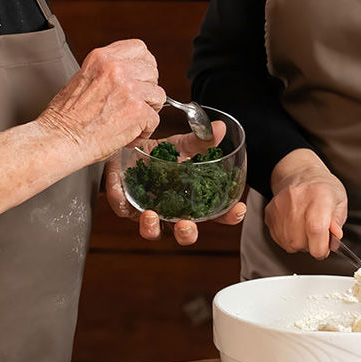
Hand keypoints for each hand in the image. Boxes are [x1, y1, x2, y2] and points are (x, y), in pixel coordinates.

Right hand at [37, 40, 162, 164]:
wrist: (59, 140)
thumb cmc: (64, 118)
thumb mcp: (82, 79)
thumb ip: (106, 73)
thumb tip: (128, 77)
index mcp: (102, 58)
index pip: (140, 49)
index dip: (143, 66)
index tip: (140, 78)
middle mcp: (117, 69)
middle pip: (153, 71)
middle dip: (147, 90)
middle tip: (134, 104)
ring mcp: (129, 89)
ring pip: (159, 95)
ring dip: (148, 111)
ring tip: (131, 121)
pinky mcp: (137, 111)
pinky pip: (155, 120)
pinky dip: (144, 131)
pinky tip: (129, 135)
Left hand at [104, 120, 247, 244]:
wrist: (128, 147)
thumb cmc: (159, 153)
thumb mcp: (181, 146)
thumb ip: (201, 141)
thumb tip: (219, 128)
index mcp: (190, 200)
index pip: (215, 214)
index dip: (228, 216)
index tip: (237, 210)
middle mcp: (172, 210)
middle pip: (185, 233)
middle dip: (187, 233)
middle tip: (186, 225)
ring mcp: (149, 211)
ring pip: (153, 231)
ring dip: (153, 228)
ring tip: (151, 215)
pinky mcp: (126, 206)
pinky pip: (124, 210)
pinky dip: (123, 204)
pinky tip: (123, 195)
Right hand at [263, 149, 346, 258]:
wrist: (299, 174)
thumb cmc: (322, 188)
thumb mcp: (340, 201)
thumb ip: (338, 222)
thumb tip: (335, 237)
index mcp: (320, 195)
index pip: (316, 230)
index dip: (321, 247)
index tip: (325, 248)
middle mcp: (297, 200)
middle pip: (301, 242)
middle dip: (312, 245)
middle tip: (318, 232)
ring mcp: (280, 207)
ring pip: (290, 244)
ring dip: (301, 243)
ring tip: (306, 227)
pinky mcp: (269, 214)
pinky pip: (280, 240)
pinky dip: (290, 239)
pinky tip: (296, 225)